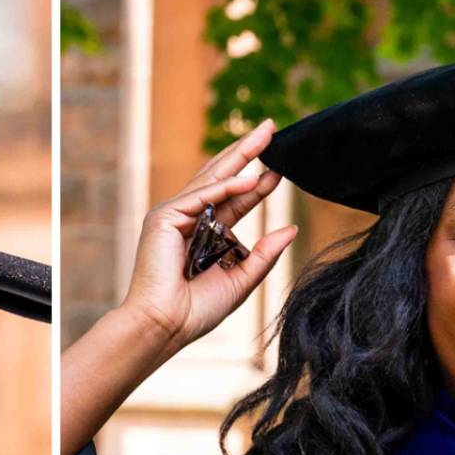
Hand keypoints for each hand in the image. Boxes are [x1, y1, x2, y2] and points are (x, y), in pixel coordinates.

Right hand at [120, 119, 297, 350]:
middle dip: (248, 152)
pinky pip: (200, 196)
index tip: (282, 168)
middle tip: (272, 129)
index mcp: (205, 234)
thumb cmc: (197, 310)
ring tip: (265, 135)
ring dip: (240, 155)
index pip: (236, 199)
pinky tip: (251, 177)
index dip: (259, 182)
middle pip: (223, 178)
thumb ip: (265, 253)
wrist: (166, 326)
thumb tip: (291, 228)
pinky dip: (225, 186)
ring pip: (212, 178)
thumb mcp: (242, 278)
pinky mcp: (163, 218)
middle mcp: (189, 219)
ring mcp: (174, 216)